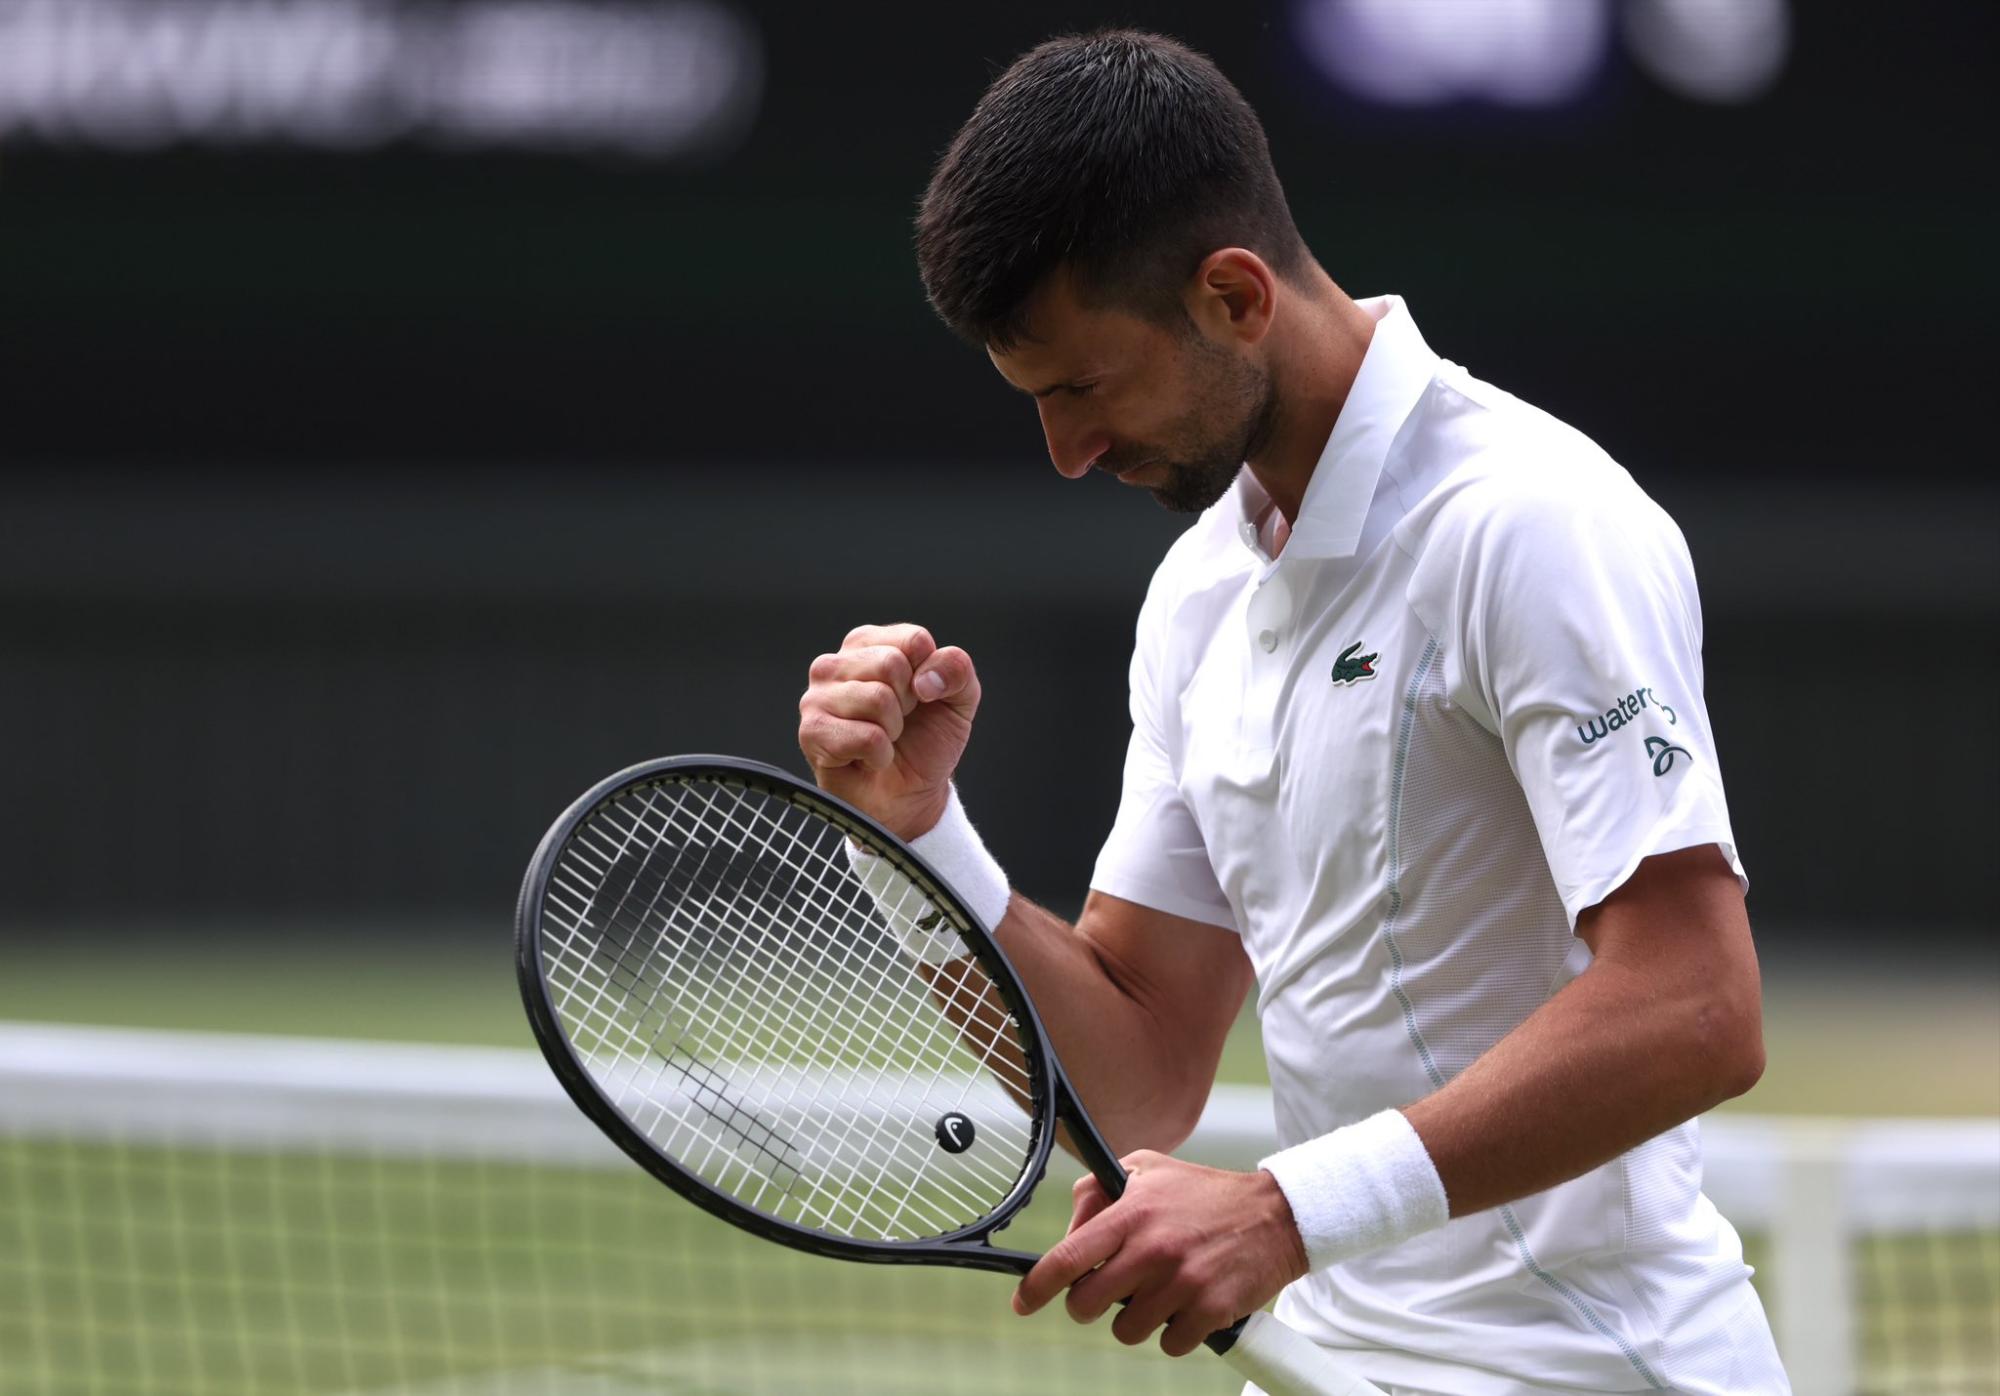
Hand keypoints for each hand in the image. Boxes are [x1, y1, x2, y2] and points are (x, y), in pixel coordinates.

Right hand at [797, 623, 980, 840]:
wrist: (909, 795)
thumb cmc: (925, 741)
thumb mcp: (959, 700)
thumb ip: (957, 669)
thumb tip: (925, 679)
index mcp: (868, 644)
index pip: (914, 640)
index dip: (929, 676)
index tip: (920, 697)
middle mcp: (835, 663)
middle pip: (892, 664)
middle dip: (909, 703)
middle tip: (899, 722)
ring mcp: (817, 697)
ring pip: (878, 698)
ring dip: (893, 730)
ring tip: (883, 739)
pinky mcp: (811, 732)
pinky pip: (866, 736)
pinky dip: (880, 755)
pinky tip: (868, 759)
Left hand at [1012, 1152, 1309, 1357]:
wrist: (1276, 1216)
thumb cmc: (1204, 1194)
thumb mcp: (1148, 1170)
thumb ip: (1099, 1191)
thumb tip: (1069, 1234)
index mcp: (1132, 1213)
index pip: (1068, 1257)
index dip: (1036, 1286)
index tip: (1023, 1303)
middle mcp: (1153, 1249)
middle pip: (1088, 1305)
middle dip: (1090, 1305)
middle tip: (1109, 1292)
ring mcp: (1183, 1283)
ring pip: (1127, 1330)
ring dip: (1136, 1319)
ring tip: (1159, 1291)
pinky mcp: (1210, 1310)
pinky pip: (1169, 1344)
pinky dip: (1174, 1333)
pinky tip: (1188, 1304)